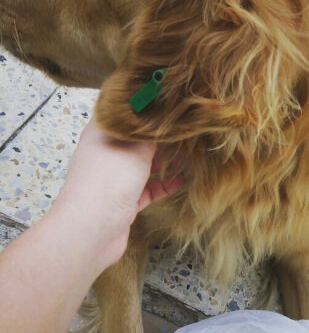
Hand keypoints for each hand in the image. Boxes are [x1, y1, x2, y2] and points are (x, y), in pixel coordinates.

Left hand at [52, 121, 182, 271]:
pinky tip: (185, 179)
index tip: (173, 102)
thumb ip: (154, 135)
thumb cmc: (109, 180)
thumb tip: (168, 120)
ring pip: (145, 164)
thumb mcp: (136, 149)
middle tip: (190, 129)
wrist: (91, 230)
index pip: (126, 111)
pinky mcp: (125, 200)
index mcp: (102, 132)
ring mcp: (116, 177)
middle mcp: (108, 151)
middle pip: (138, 138)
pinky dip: (166, 184)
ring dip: (167, 160)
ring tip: (193, 153)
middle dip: (163, 136)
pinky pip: (149, 187)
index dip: (148, 106)